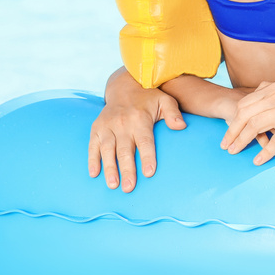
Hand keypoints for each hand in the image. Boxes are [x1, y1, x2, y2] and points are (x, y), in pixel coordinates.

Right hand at [88, 72, 185, 192]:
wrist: (124, 86)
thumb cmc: (149, 98)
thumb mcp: (165, 100)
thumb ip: (173, 113)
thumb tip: (181, 126)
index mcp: (140, 119)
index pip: (145, 141)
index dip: (147, 157)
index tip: (149, 173)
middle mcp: (122, 123)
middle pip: (125, 150)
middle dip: (127, 170)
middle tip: (129, 188)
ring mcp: (107, 126)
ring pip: (107, 150)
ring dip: (109, 168)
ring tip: (113, 185)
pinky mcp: (96, 128)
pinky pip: (92, 145)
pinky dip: (92, 160)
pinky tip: (94, 173)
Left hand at [221, 81, 274, 164]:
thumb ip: (272, 98)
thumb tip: (250, 109)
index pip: (245, 104)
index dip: (233, 121)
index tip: (227, 135)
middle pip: (246, 114)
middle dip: (232, 132)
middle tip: (225, 147)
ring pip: (256, 126)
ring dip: (243, 141)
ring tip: (235, 152)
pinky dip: (264, 152)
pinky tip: (257, 160)